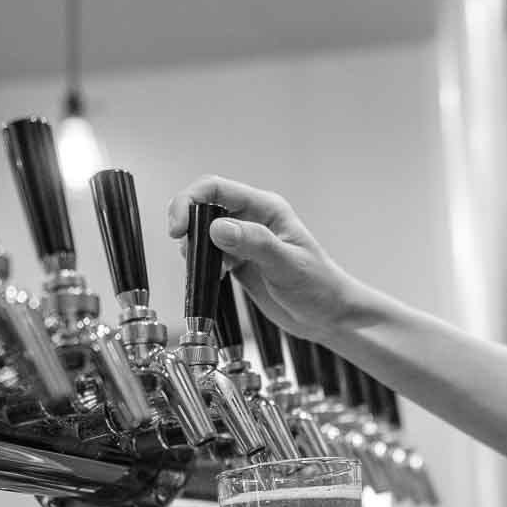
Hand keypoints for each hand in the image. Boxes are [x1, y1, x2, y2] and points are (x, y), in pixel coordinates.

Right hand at [166, 176, 355, 338]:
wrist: (328, 316)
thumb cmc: (319, 288)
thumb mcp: (288, 265)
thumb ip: (255, 244)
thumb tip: (217, 229)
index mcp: (266, 208)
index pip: (215, 189)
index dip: (189, 202)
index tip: (178, 230)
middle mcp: (252, 219)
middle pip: (203, 207)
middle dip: (187, 226)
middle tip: (187, 252)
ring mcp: (243, 240)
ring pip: (202, 233)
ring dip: (194, 249)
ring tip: (209, 269)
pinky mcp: (238, 261)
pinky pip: (208, 255)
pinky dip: (202, 265)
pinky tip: (216, 278)